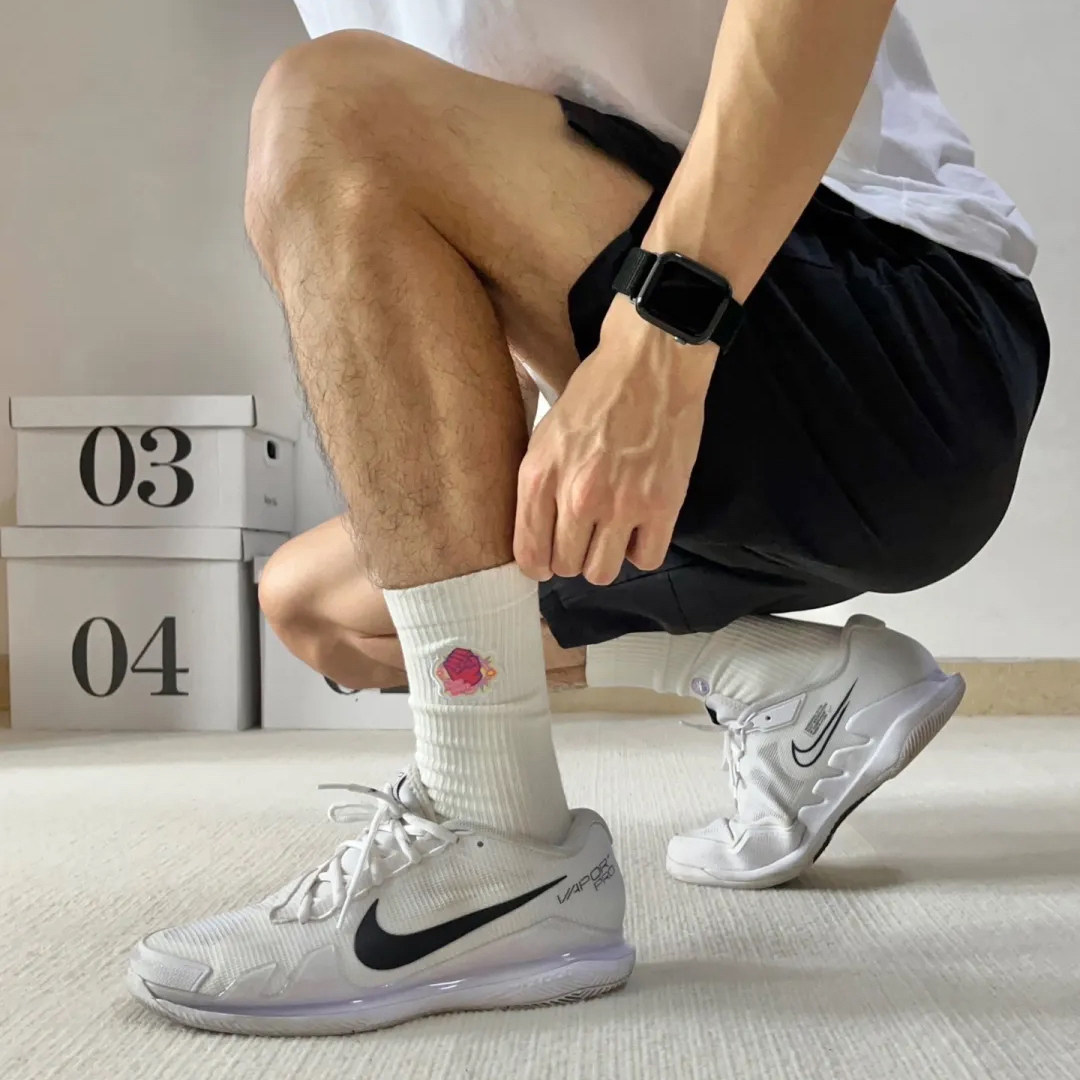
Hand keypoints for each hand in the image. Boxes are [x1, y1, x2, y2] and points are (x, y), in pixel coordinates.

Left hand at [514, 299, 715, 584]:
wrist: (651, 361)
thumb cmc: (596, 391)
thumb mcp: (545, 433)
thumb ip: (537, 484)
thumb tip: (534, 532)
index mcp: (540, 476)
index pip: (529, 554)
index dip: (538, 565)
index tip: (548, 559)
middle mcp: (577, 497)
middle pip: (567, 566)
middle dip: (574, 556)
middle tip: (586, 535)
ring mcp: (621, 504)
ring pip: (603, 572)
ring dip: (606, 558)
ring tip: (612, 534)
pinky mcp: (662, 505)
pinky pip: (646, 559)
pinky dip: (642, 549)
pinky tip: (641, 527)